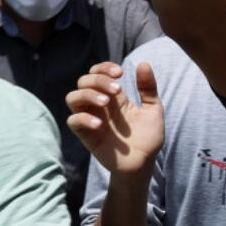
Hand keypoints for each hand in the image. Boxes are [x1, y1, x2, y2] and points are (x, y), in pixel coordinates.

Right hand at [66, 62, 164, 176]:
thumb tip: (143, 63)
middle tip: (117, 89)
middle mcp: (99, 105)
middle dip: (98, 80)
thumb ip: (148, 88)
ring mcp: (91, 118)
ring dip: (88, 95)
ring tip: (106, 103)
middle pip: (83, 81)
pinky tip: (100, 124)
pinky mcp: (86, 135)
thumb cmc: (148, 136)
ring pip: (72, 97)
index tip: (120, 72)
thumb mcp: (153, 109)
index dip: (104, 68)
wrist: (144, 162)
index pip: (97, 72)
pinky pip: (73, 121)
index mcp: (114, 96)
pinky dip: (83, 118)